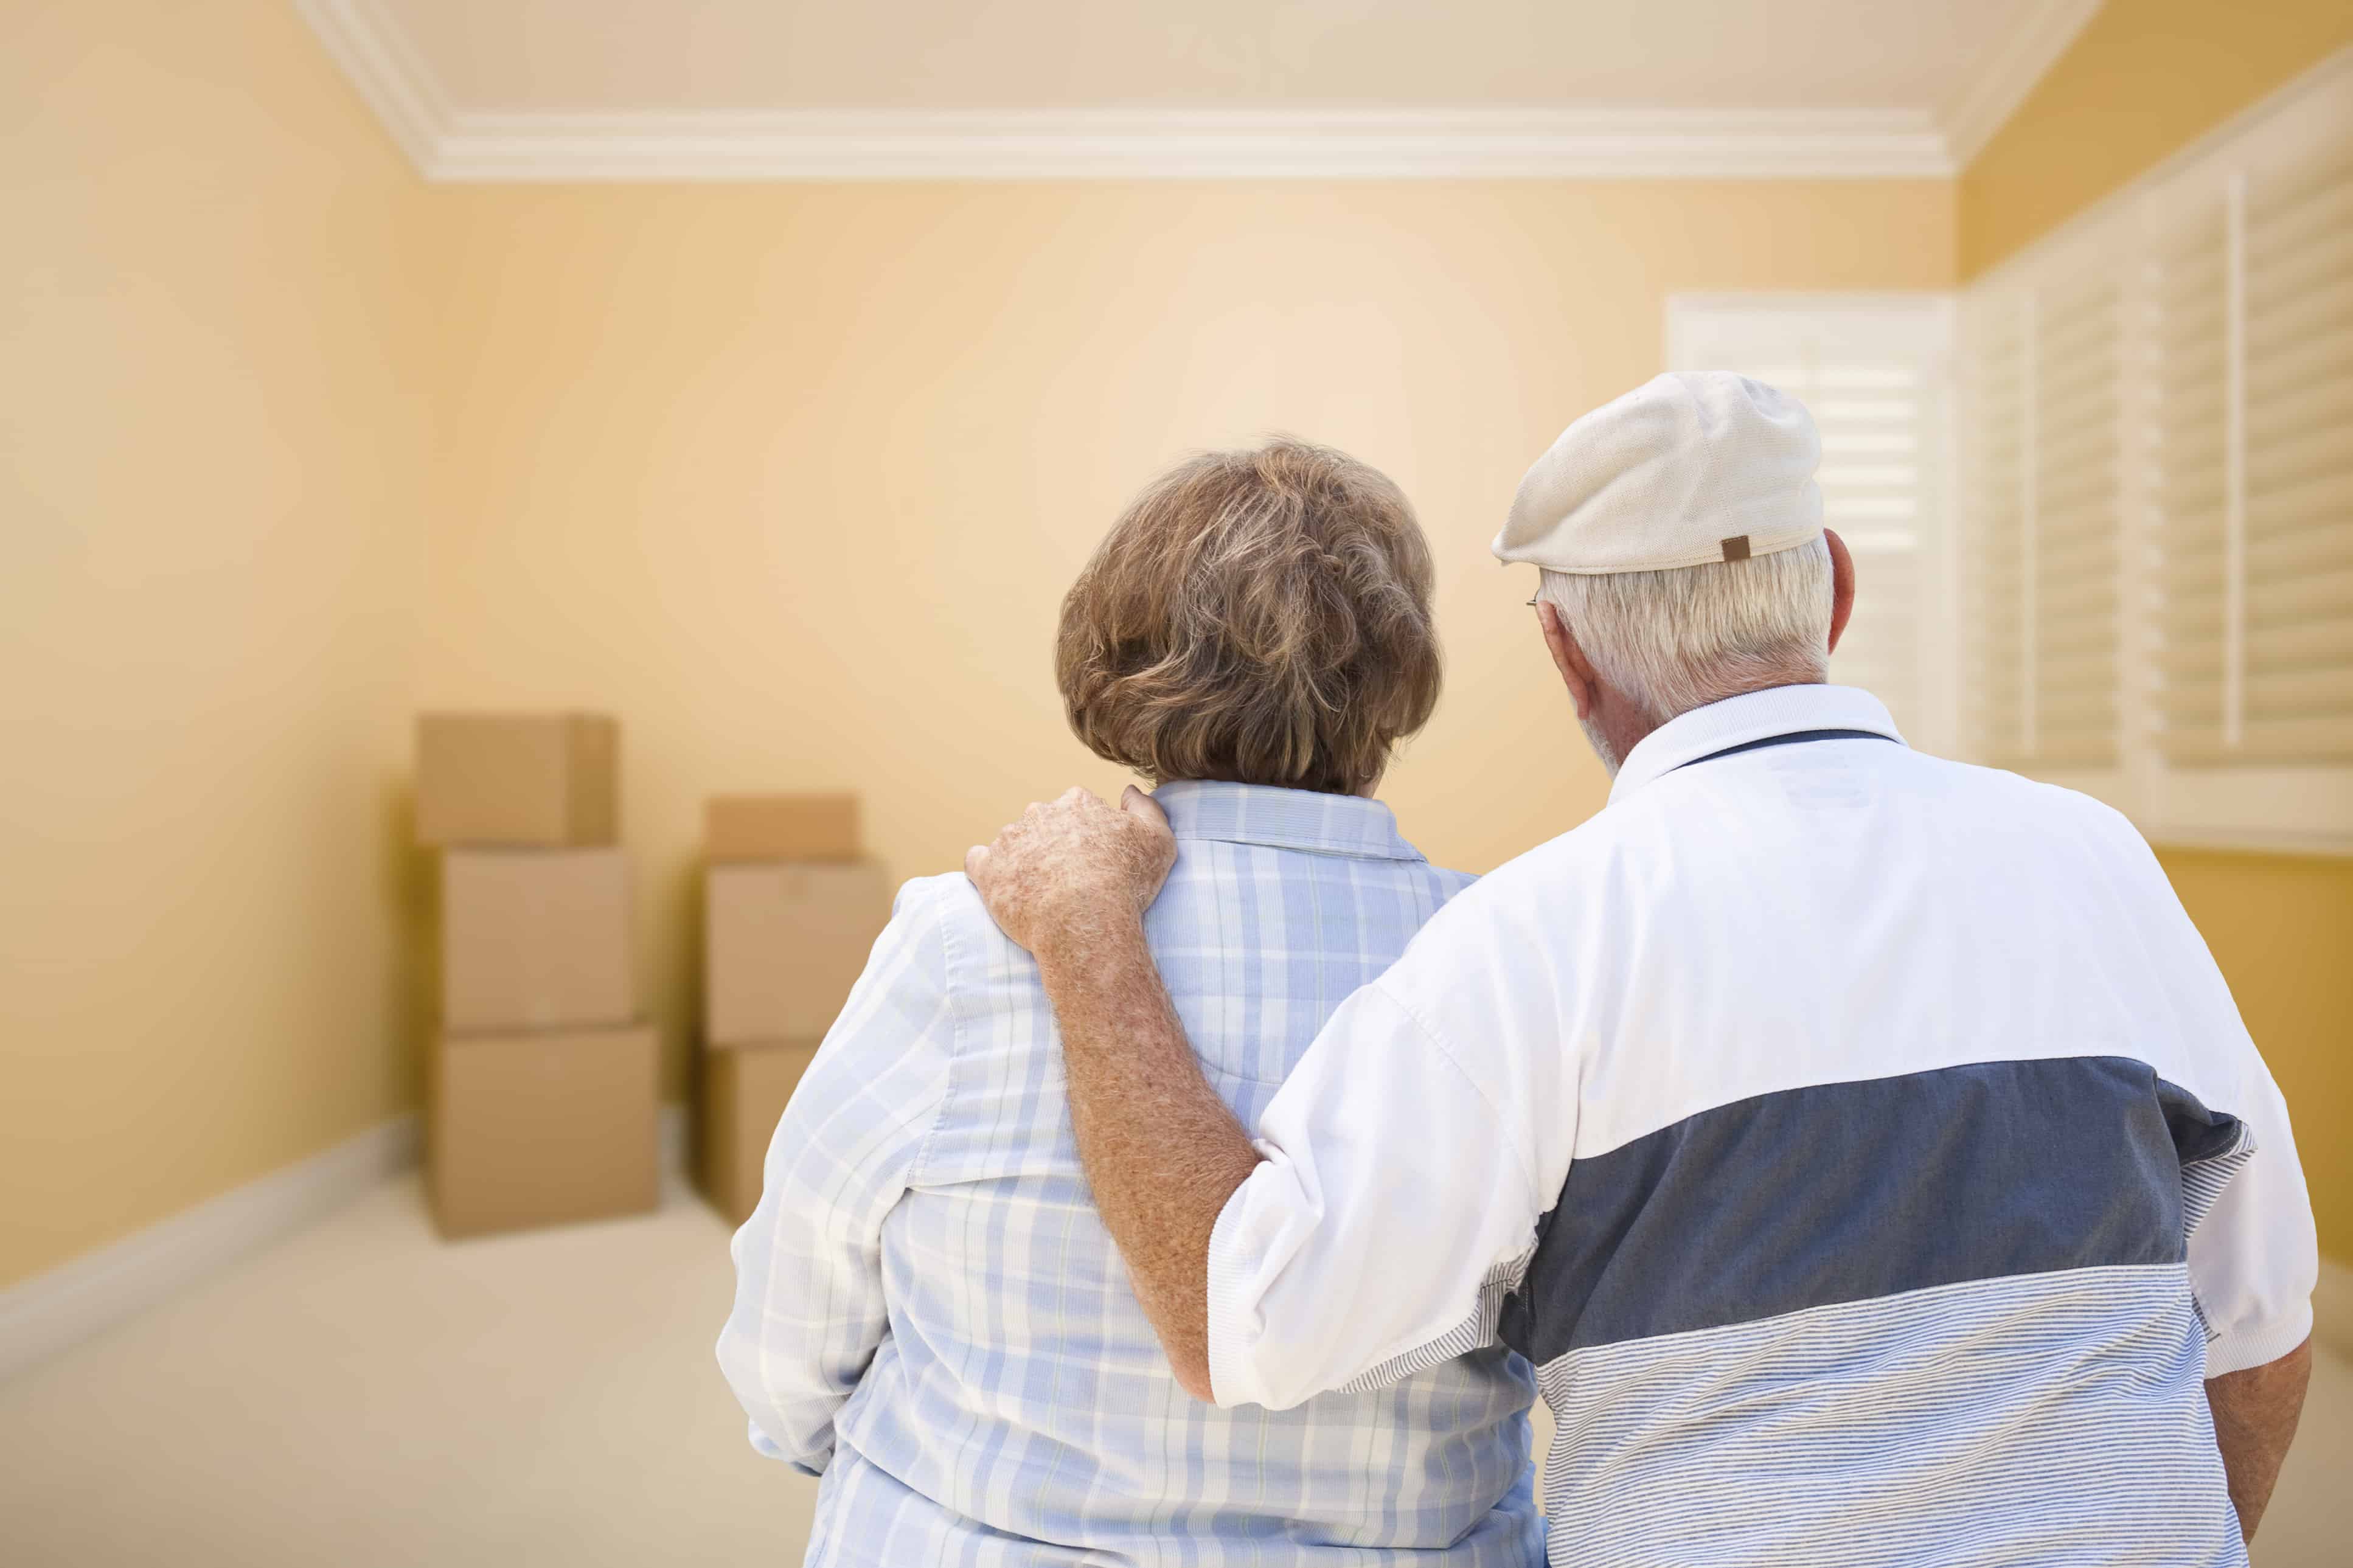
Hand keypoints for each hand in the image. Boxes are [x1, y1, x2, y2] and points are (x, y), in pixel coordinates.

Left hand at [965, 786, 1175, 961]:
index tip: (1096, 860)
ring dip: (1023, 859)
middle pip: (1045, 823)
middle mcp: (1039, 812)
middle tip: (1069, 878)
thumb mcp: (1159, 841)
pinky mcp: (987, 869)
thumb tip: (1128, 792)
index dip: (1089, 835)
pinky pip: (978, 862)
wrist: (1085, 921)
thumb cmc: (1126, 884)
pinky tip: (1001, 885)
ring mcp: (1009, 839)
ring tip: (1039, 891)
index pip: (1079, 809)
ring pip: (1014, 842)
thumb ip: (1147, 808)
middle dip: (1054, 844)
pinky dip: (987, 870)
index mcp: (1077, 802)